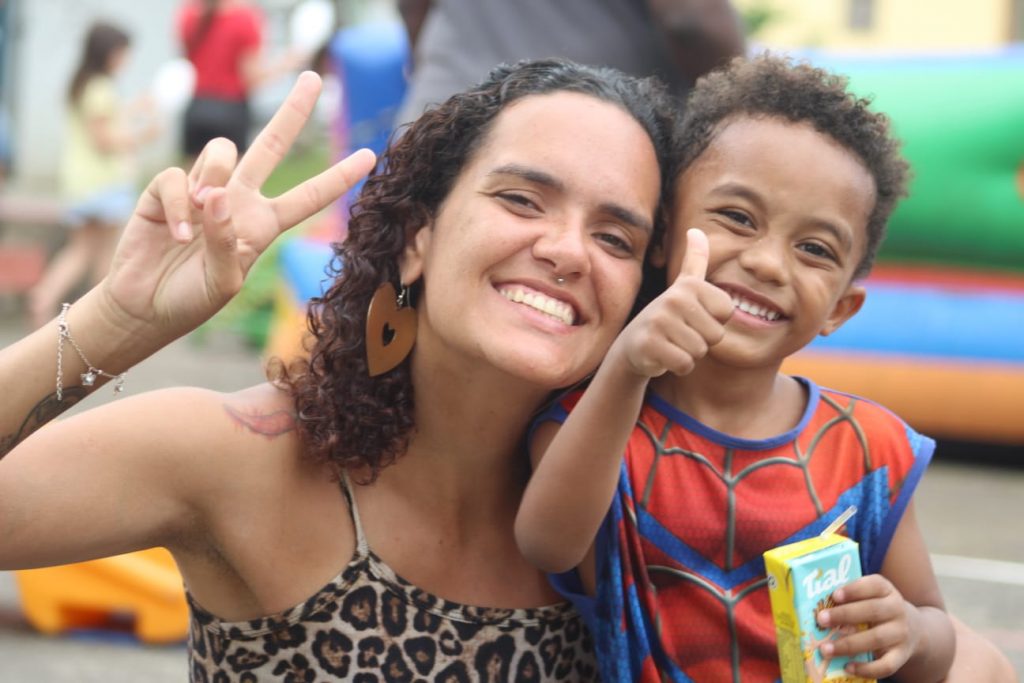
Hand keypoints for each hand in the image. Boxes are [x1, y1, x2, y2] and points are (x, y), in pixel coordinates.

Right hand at [101, 71, 375, 343]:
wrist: (146, 307)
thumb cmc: (191, 299)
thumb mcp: (223, 282)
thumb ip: (227, 243)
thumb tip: (219, 197)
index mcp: (264, 224)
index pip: (309, 197)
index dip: (339, 177)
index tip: (372, 156)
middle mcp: (238, 200)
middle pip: (270, 145)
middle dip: (293, 112)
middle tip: (314, 78)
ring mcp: (203, 190)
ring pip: (222, 152)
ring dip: (214, 178)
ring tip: (203, 218)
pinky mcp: (166, 190)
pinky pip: (178, 177)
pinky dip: (180, 204)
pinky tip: (177, 235)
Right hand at [609, 228, 732, 376]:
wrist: (634, 344)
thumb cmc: (668, 316)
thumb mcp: (683, 287)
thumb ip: (694, 260)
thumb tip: (696, 229)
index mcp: (690, 286)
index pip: (727, 312)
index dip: (713, 321)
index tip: (693, 317)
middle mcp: (674, 299)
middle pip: (716, 335)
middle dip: (701, 341)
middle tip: (680, 334)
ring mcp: (660, 322)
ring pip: (700, 351)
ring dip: (689, 353)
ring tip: (672, 343)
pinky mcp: (650, 345)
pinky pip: (685, 364)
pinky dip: (677, 366)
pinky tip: (664, 356)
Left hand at [817, 574, 919, 678]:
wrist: (915, 630)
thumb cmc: (878, 610)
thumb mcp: (870, 597)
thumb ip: (849, 599)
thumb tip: (817, 607)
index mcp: (886, 590)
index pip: (874, 585)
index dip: (854, 589)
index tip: (835, 595)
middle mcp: (897, 609)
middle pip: (872, 611)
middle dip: (844, 615)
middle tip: (821, 619)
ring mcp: (901, 634)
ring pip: (875, 639)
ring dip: (848, 645)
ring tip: (826, 648)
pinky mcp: (902, 656)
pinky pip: (886, 665)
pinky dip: (866, 669)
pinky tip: (847, 667)